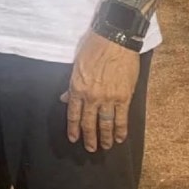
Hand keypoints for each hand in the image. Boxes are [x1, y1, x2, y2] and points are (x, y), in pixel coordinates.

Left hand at [61, 32, 140, 152]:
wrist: (114, 40)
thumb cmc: (93, 47)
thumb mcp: (76, 65)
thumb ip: (71, 85)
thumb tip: (64, 98)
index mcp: (77, 88)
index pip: (73, 114)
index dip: (73, 128)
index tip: (74, 138)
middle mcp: (91, 97)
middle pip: (89, 123)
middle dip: (89, 138)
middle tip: (90, 148)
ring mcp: (108, 98)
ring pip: (106, 124)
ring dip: (106, 138)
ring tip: (106, 146)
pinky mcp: (124, 97)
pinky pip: (122, 118)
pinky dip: (121, 130)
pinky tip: (121, 138)